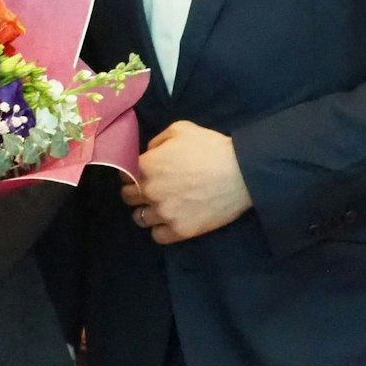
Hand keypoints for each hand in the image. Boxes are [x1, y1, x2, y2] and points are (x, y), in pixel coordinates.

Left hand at [122, 121, 251, 243]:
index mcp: (146, 166)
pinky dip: (160, 229)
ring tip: (160, 207)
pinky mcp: (180, 230)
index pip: (124, 175)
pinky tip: (170, 221)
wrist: (241, 172)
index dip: (131, 173)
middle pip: (128, 198)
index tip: (142, 174)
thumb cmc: (210, 147)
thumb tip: (149, 153)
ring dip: (147, 212)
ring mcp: (164, 213)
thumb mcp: (180, 130)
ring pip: (139, 219)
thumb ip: (157, 141)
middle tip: (151, 190)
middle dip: (136, 192)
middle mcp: (149, 191)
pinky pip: (157, 236)